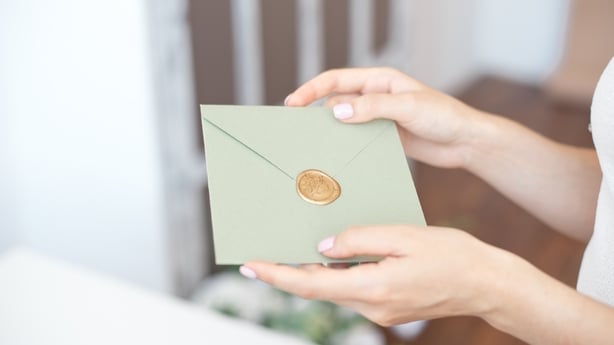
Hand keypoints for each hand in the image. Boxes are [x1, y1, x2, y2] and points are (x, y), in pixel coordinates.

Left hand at [241, 225, 507, 325]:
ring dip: (310, 273)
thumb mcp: (403, 236)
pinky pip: (350, 290)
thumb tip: (322, 246)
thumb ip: (359, 239)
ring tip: (290, 249)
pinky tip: (330, 257)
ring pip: (332, 290)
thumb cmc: (451, 255)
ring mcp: (380, 310)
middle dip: (286, 273)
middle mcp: (371, 306)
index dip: (276, 275)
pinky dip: (334, 275)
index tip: (249, 265)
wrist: (486, 284)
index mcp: (373, 288)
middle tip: (259, 255)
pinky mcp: (387, 307)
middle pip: (316, 289)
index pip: (310, 284)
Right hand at [285, 67, 490, 168]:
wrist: (464, 141)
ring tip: (314, 146)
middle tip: (298, 131)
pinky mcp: (383, 137)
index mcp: (379, 80)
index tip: (292, 104)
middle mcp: (375, 97)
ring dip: (331, 132)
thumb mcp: (408, 107)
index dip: (311, 90)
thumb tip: (336, 111)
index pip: (336, 80)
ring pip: (344, 122)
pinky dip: (346, 145)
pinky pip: (357, 139)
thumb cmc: (444, 116)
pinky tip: (338, 156)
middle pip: (335, 102)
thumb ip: (373, 108)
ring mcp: (378, 118)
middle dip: (316, 114)